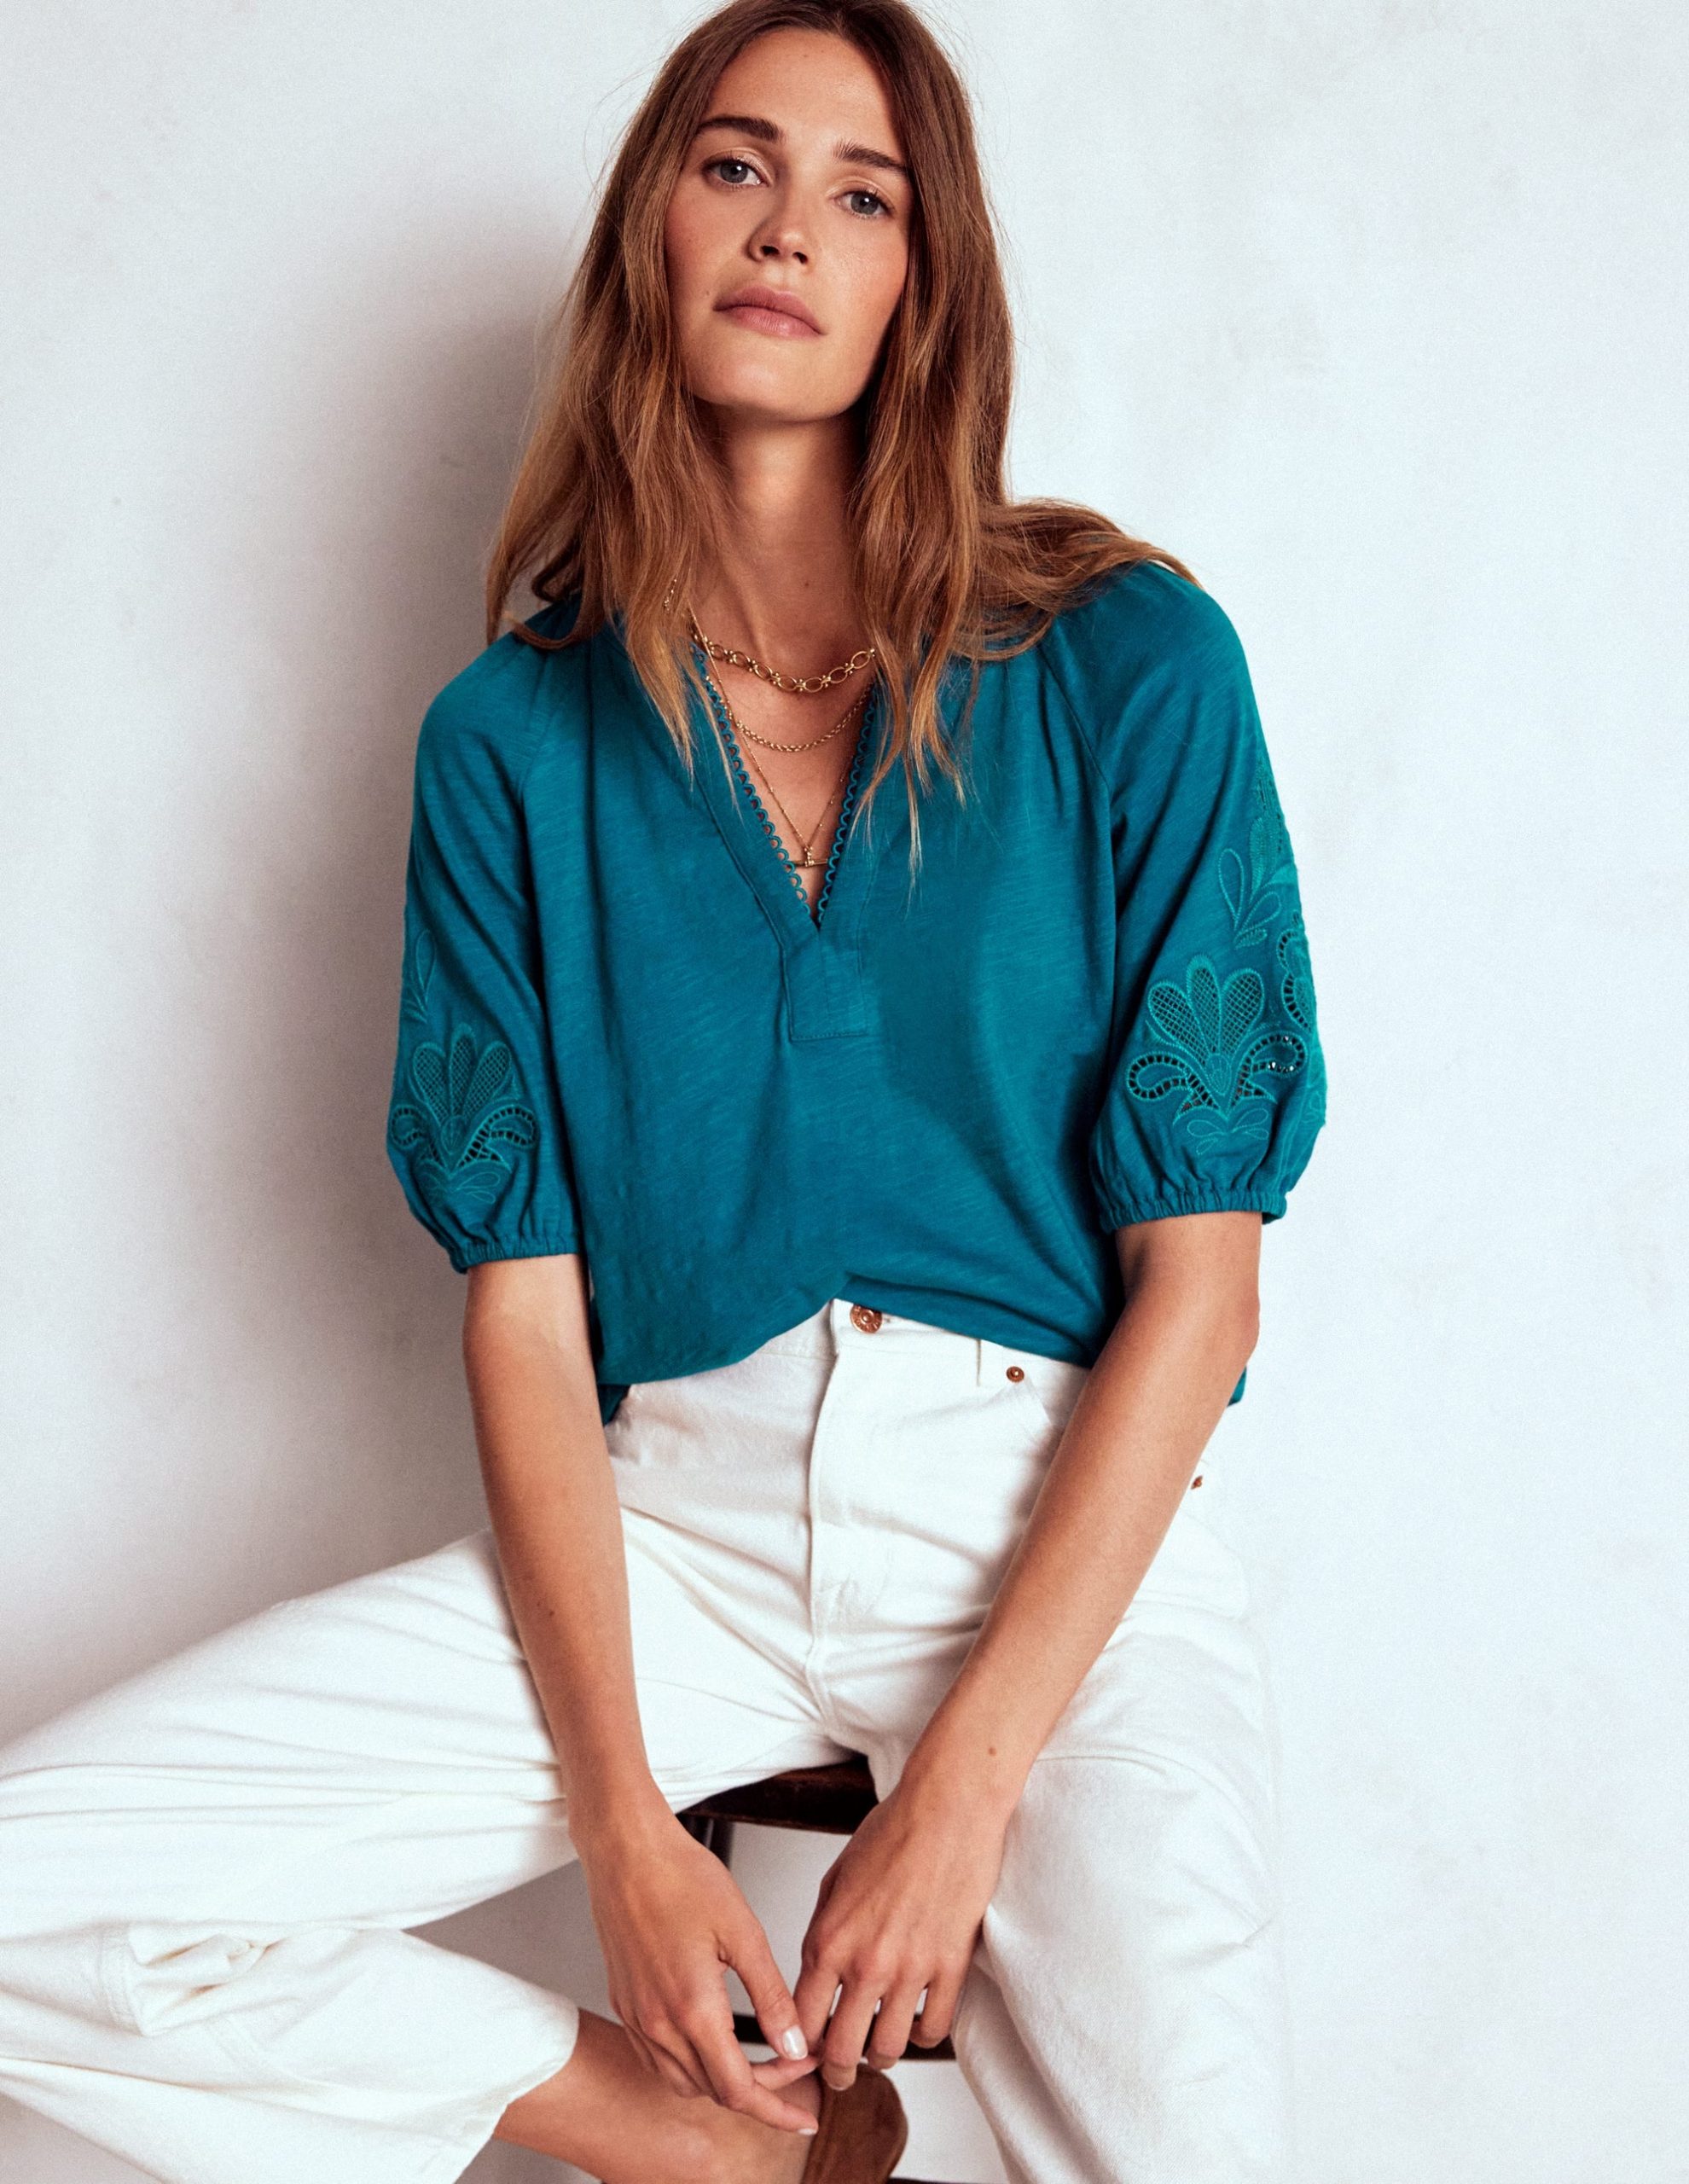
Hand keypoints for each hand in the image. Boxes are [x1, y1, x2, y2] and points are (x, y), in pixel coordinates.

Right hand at [576, 1808, 819, 2134]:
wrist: (626, 1850)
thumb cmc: (682, 1876)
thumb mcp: (743, 1931)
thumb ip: (771, 1996)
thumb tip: (794, 2045)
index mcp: (691, 2008)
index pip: (739, 2089)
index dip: (777, 2107)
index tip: (805, 2112)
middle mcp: (657, 2023)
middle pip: (714, 2090)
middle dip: (761, 2089)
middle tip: (795, 2063)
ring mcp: (635, 2017)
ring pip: (684, 2082)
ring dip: (724, 2081)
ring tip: (761, 2056)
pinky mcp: (624, 2004)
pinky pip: (659, 2060)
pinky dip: (691, 2066)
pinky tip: (713, 2043)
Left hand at [792, 1774, 1008, 2089]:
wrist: (946, 1809)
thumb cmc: (892, 1832)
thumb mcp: (835, 1879)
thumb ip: (823, 1930)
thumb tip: (819, 1973)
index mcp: (829, 1940)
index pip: (801, 2022)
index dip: (798, 2048)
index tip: (802, 2053)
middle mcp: (866, 1963)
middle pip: (842, 2051)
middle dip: (835, 2072)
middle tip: (838, 2073)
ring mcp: (911, 1969)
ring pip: (888, 2049)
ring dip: (880, 2056)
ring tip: (878, 2050)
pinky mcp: (951, 1966)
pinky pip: (935, 2028)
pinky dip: (923, 2036)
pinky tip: (917, 2023)